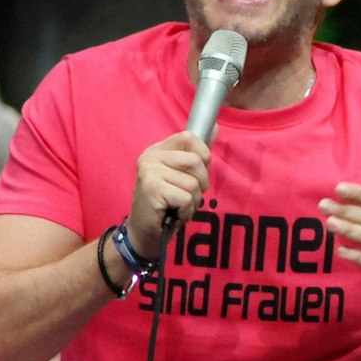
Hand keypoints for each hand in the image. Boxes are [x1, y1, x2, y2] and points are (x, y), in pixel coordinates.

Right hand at [129, 132, 210, 257]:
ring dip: (192, 201)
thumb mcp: (182, 176)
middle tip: (186, 195)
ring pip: (192, 183)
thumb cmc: (167, 204)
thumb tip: (214, 127)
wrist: (145, 233)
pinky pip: (186, 198)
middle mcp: (150, 157)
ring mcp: (149, 172)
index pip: (189, 137)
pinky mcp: (152, 189)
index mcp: (157, 150)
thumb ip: (197, 153)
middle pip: (195, 161)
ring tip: (178, 206)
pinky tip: (174, 214)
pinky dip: (186, 211)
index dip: (202, 156)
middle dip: (200, 184)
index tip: (195, 174)